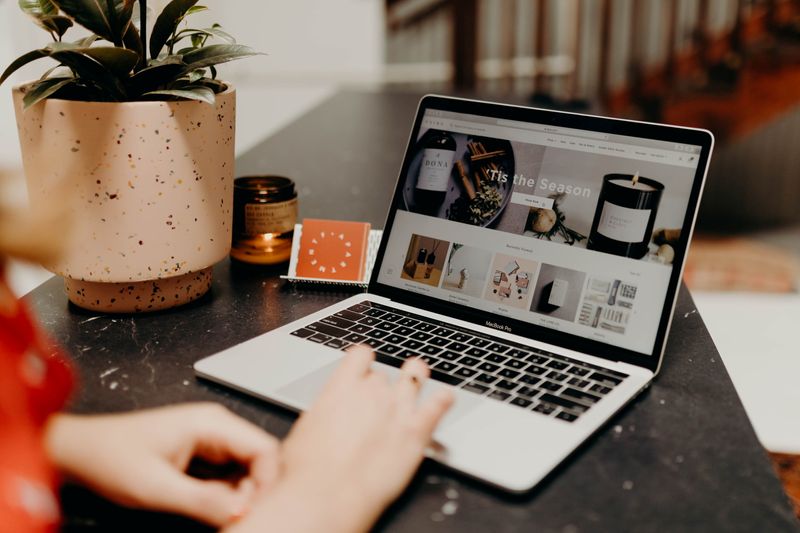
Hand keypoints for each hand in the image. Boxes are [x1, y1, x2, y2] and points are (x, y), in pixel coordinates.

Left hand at [44, 403, 279, 526]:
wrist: (78, 452)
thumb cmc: (110, 459)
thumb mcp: (157, 488)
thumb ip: (204, 502)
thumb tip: (245, 514)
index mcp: (212, 423)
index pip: (266, 450)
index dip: (268, 484)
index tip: (255, 513)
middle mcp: (218, 427)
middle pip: (261, 460)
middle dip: (257, 492)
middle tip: (241, 520)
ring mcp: (211, 440)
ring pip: (248, 470)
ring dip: (243, 496)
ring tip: (227, 519)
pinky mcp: (203, 455)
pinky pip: (230, 476)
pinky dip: (229, 497)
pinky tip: (216, 512)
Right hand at [228, 346, 453, 532]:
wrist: (328, 496)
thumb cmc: (309, 470)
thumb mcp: (305, 431)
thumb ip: (324, 413)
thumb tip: (327, 417)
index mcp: (341, 387)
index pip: (360, 355)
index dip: (363, 360)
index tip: (364, 365)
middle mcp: (372, 392)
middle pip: (383, 376)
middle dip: (381, 386)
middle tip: (378, 400)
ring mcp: (397, 409)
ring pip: (415, 377)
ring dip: (416, 376)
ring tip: (418, 374)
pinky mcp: (417, 431)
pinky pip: (438, 405)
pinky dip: (444, 399)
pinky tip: (446, 397)